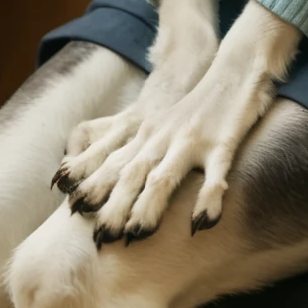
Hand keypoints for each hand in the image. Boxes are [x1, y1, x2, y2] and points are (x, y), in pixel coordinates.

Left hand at [64, 0, 300, 246]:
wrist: (235, 68)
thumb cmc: (192, 104)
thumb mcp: (154, 120)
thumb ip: (126, 142)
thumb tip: (90, 170)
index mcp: (145, 133)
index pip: (111, 162)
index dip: (92, 187)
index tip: (72, 213)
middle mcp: (162, 137)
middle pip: (131, 173)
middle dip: (113, 205)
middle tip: (99, 238)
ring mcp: (192, 140)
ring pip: (165, 176)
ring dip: (149, 205)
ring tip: (137, 234)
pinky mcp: (223, 142)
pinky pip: (215, 175)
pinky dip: (207, 199)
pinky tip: (201, 222)